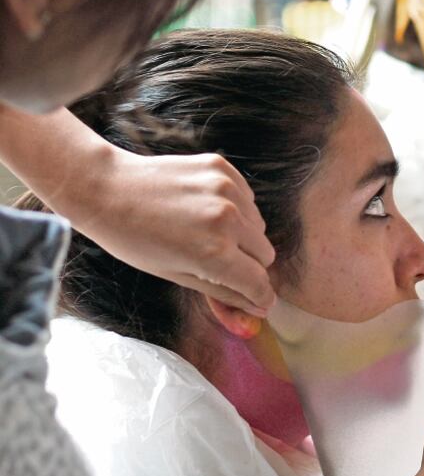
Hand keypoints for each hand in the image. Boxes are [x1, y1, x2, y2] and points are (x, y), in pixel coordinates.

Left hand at [74, 149, 275, 315]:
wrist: (106, 189)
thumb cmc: (132, 239)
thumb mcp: (176, 275)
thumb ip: (223, 292)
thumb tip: (259, 307)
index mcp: (214, 252)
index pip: (259, 282)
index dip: (260, 295)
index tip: (258, 299)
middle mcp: (228, 219)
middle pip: (265, 254)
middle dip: (248, 264)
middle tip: (218, 261)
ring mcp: (227, 190)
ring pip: (259, 226)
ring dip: (242, 234)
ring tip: (205, 230)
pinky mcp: (222, 168)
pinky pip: (247, 198)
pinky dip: (236, 208)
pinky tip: (204, 208)